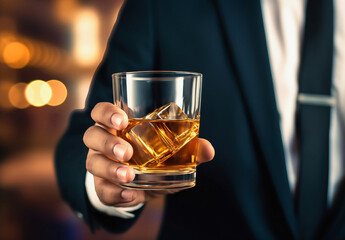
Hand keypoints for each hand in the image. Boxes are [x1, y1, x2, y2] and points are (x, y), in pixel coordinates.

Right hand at [83, 102, 214, 206]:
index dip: (106, 113)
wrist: (142, 184)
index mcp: (117, 126)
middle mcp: (103, 142)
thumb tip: (208, 150)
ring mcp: (99, 164)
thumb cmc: (154, 158)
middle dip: (107, 143)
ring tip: (129, 176)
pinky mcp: (102, 186)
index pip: (101, 112)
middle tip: (127, 152)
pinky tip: (129, 194)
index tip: (122, 120)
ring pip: (92, 163)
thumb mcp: (170, 151)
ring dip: (110, 169)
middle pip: (91, 135)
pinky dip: (115, 193)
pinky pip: (101, 189)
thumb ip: (189, 149)